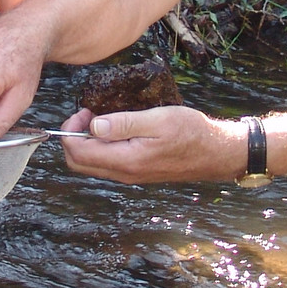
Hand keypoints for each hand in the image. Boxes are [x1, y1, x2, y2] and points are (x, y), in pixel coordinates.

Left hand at [59, 105, 244, 184]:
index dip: (71, 131)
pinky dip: (99, 148)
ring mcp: (129, 175)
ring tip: (100, 118)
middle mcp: (124, 173)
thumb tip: (94, 126)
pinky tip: (113, 129)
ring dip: (86, 143)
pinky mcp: (136, 173)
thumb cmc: (191, 132)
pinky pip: (106, 164)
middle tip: (88, 114)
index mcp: (126, 160)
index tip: (83, 111)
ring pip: (91, 165)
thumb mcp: (158, 120)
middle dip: (74, 138)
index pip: (79, 152)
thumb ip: (124, 123)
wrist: (215, 152)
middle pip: (79, 163)